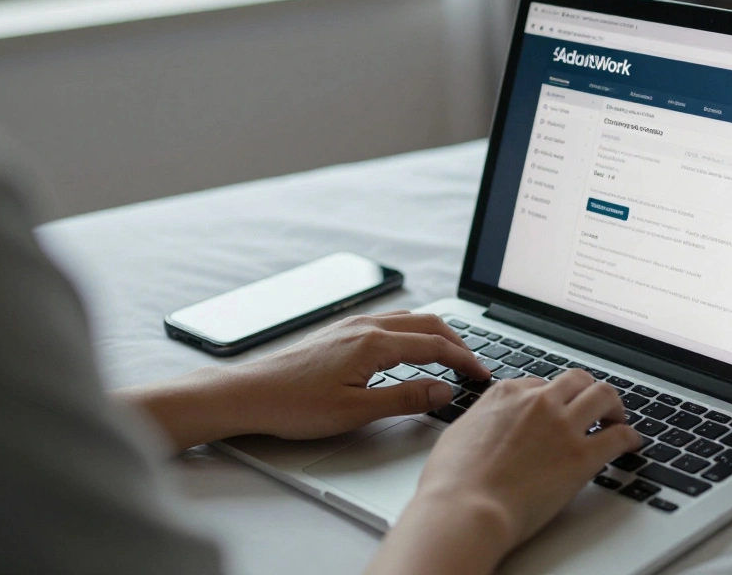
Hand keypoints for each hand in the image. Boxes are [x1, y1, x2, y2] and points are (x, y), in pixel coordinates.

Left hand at [229, 311, 491, 440]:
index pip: (436, 346)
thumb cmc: (295, 406)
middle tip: (474, 366)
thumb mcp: (356, 411)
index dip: (465, 360)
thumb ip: (405, 398)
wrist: (248, 393)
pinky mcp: (341, 332)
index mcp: (375, 343)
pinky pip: (390, 322)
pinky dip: (413, 332)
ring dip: (436, 335)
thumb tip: (444, 390)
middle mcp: (367, 326)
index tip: (482, 375)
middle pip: (428, 325)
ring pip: (409, 320)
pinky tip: (410, 348)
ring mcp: (352, 325)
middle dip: (458, 343)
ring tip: (451, 356)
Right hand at [371, 370, 641, 573]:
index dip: (553, 397)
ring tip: (617, 419)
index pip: (541, 384)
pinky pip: (619, 435)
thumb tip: (488, 424)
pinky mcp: (581, 456)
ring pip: (604, 395)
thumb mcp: (458, 434)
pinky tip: (631, 444)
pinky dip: (630, 437)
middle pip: (577, 380)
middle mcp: (538, 402)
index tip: (558, 409)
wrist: (465, 509)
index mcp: (506, 394)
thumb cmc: (452, 482)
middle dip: (588, 391)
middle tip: (594, 407)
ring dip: (614, 406)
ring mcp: (562, 426)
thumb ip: (481, 421)